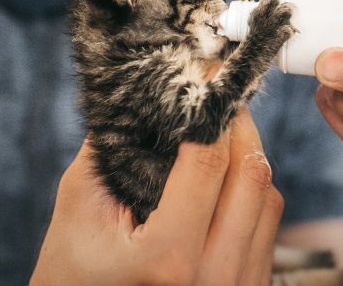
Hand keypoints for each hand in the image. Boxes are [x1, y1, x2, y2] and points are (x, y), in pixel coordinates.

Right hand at [30, 108, 282, 285]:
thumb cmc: (74, 276)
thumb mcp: (79, 211)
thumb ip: (111, 150)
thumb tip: (148, 97)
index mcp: (168, 258)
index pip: (208, 163)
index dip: (211, 110)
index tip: (208, 77)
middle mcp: (213, 277)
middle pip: (251, 175)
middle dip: (238, 125)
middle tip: (220, 100)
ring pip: (268, 198)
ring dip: (249, 156)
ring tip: (224, 135)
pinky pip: (269, 226)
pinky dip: (253, 192)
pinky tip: (228, 178)